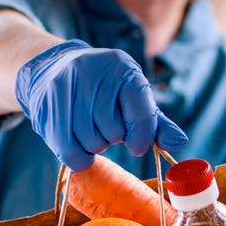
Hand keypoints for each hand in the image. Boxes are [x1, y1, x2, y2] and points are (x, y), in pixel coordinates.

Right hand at [15, 39, 187, 170]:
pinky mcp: (46, 105)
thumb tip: (179, 142)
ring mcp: (67, 87)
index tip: (136, 144)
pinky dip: (78, 157)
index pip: (142, 114)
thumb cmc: (101, 90)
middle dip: (113, 138)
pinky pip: (68, 150)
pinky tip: (78, 145)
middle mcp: (93, 72)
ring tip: (90, 130)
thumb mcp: (131, 98)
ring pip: (91, 142)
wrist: (52, 69)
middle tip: (105, 127)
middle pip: (113, 131)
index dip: (141, 138)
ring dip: (94, 146)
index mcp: (123, 68)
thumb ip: (155, 123)